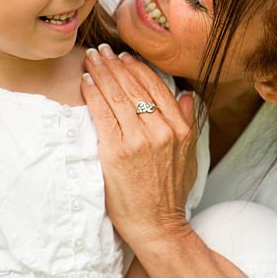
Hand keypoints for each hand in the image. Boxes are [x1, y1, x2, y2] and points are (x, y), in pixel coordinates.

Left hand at [81, 44, 197, 248]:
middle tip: (102, 50)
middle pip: (134, 87)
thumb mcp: (190, 156)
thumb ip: (188, 123)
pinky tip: (86, 81)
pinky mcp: (116, 152)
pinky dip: (93, 93)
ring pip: (117, 96)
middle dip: (115, 64)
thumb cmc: (170, 194)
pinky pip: (102, 113)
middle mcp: (161, 130)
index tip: (124, 56)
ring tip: (91, 59)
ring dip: (102, 73)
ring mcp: (138, 140)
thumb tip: (185, 96)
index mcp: (180, 129)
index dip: (137, 68)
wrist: (158, 226)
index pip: (156, 87)